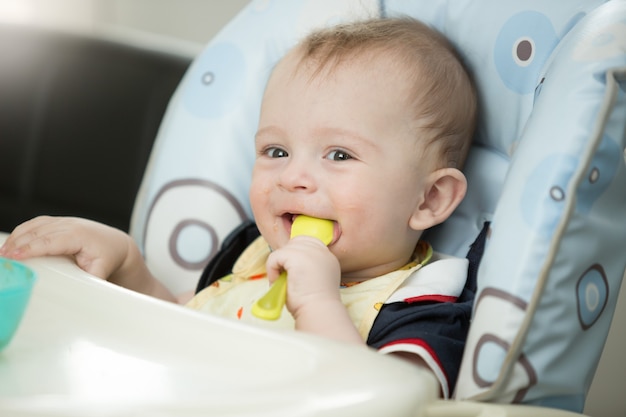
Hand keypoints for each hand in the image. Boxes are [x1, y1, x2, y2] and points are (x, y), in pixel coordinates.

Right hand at [0, 216, 175, 301]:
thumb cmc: (107, 257)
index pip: (50, 241)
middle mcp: (69, 225)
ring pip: (33, 227)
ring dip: (15, 238)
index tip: (15, 256)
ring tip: (2, 254)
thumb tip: (79, 294)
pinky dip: (20, 233)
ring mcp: (61, 221)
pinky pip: (34, 224)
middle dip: (17, 245)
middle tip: (2, 258)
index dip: (32, 248)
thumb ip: (89, 281)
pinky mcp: (55, 222)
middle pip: (37, 233)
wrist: (114, 243)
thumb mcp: (101, 271)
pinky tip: (10, 244)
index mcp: (78, 236)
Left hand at [265, 235, 340, 316]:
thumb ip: (307, 268)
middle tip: (286, 278)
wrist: (319, 312)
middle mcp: (321, 251)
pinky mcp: (296, 256)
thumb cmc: (314, 305)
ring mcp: (309, 252)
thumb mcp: (314, 280)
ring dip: (279, 266)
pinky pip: (275, 257)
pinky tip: (280, 283)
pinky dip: (272, 270)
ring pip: (284, 250)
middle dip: (286, 259)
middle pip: (295, 243)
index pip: (308, 243)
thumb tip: (288, 265)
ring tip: (283, 283)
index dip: (296, 255)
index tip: (293, 272)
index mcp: (328, 257)